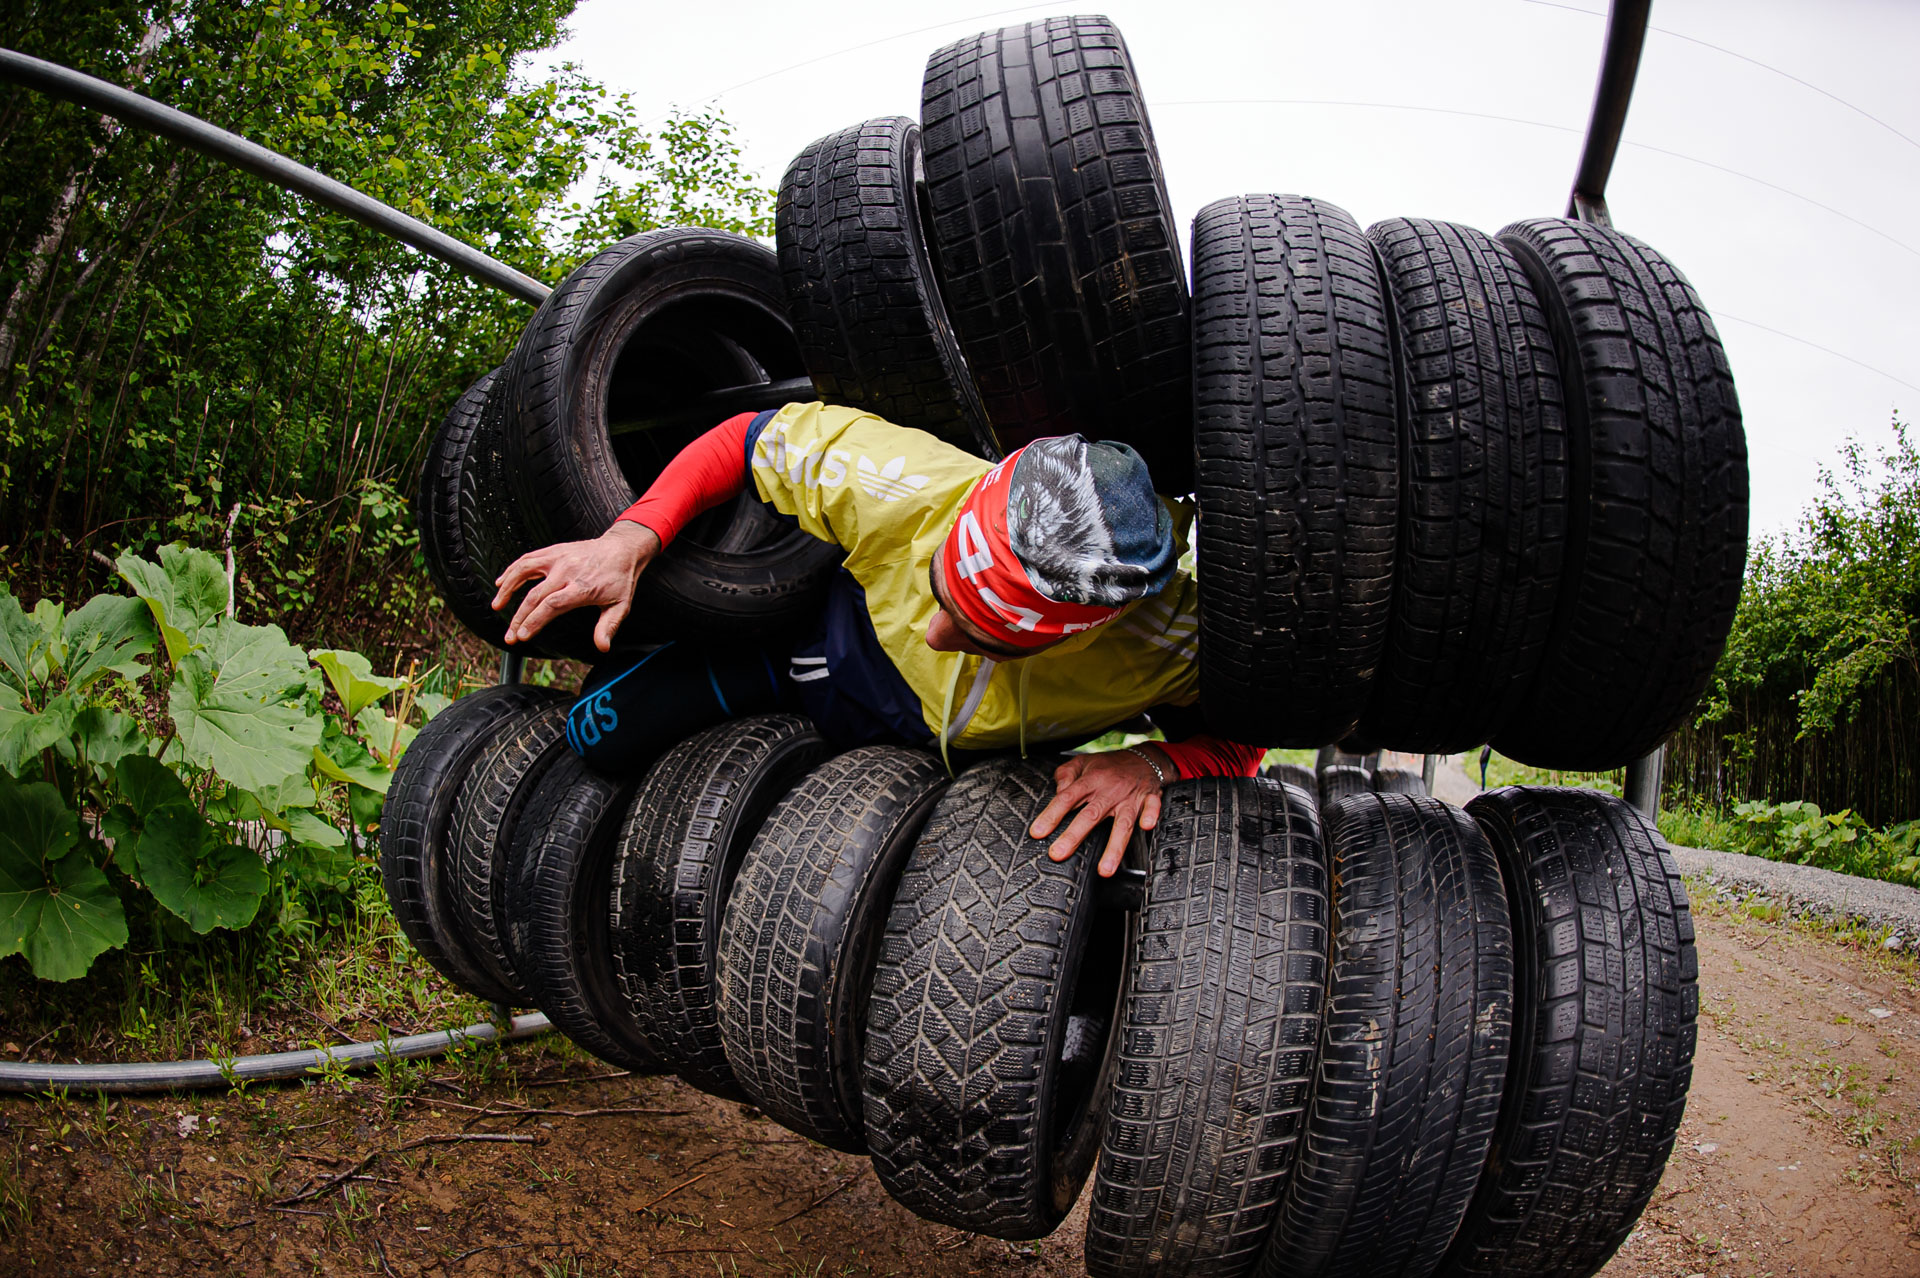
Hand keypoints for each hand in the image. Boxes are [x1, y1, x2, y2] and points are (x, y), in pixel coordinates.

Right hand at [492, 521, 659, 651]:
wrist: (623, 548)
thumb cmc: (620, 579)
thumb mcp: (620, 606)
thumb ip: (608, 626)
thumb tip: (602, 647)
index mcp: (583, 587)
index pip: (552, 605)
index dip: (535, 621)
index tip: (522, 636)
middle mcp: (567, 571)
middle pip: (535, 595)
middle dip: (519, 618)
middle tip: (510, 636)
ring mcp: (558, 558)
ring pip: (524, 571)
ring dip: (507, 588)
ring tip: (496, 606)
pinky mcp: (554, 551)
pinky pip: (527, 559)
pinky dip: (511, 570)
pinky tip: (500, 583)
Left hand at [1028, 746, 1167, 876]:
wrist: (1143, 757)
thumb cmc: (1109, 765)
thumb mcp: (1082, 762)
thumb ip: (1066, 774)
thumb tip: (1058, 792)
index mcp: (1090, 781)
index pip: (1067, 798)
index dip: (1051, 815)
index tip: (1038, 833)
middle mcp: (1109, 791)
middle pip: (1090, 815)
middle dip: (1074, 835)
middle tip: (1058, 854)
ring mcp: (1129, 797)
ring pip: (1122, 823)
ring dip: (1114, 846)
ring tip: (1105, 870)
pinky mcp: (1149, 799)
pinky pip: (1152, 807)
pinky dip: (1151, 815)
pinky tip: (1146, 827)